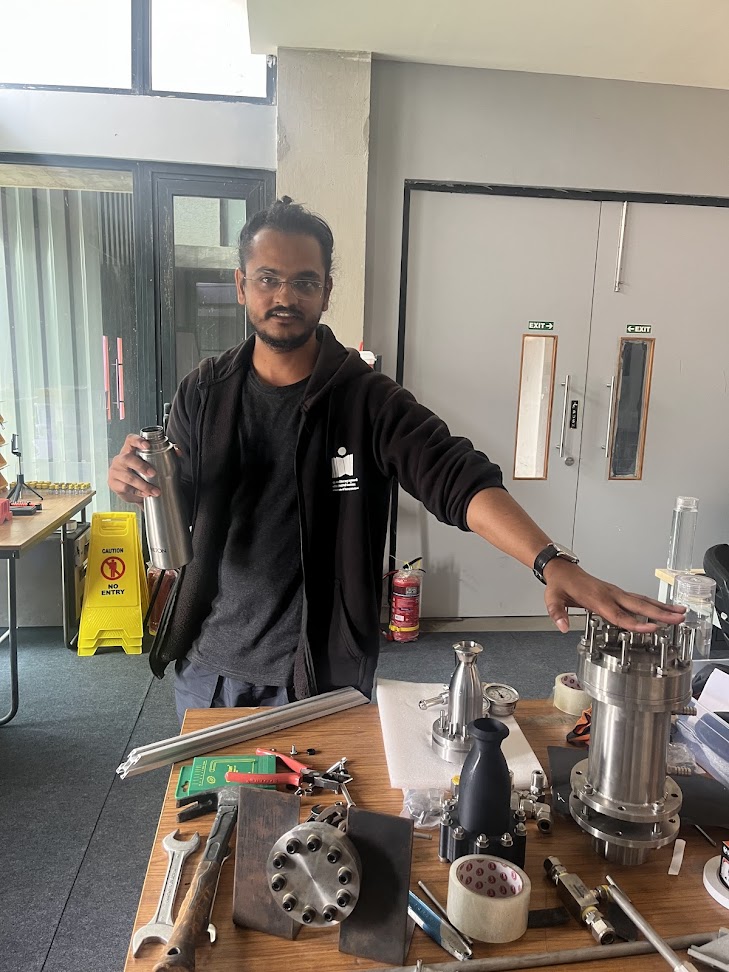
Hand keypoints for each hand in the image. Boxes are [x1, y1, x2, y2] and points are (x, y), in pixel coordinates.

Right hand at [108, 434, 159, 505]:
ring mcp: (115, 471)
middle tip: (153, 473)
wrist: (131, 489)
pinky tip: (145, 494)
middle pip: (128, 459)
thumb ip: (166, 453)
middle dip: (141, 466)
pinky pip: (125, 488)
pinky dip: (137, 492)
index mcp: (129, 449)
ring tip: (155, 491)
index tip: (147, 446)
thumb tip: (178, 451)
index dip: (138, 441)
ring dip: (143, 485)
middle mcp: (120, 459)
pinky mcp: (114, 484)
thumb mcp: (152, 461)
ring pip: (128, 477)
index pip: (130, 440)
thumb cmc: (140, 470)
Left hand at [542, 559, 686, 633]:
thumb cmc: (559, 585)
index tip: (654, 628)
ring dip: (662, 607)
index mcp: (597, 599)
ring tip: (681, 613)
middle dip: (660, 613)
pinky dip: (653, 604)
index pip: (620, 615)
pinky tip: (664, 609)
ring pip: (642, 600)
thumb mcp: (553, 599)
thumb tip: (561, 627)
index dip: (637, 624)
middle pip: (639, 606)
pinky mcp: (617, 592)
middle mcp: (610, 594)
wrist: (562, 570)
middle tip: (679, 618)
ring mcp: (615, 592)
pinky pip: (638, 599)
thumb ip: (557, 613)